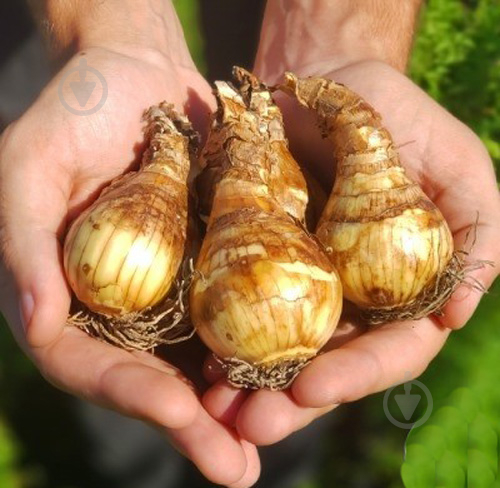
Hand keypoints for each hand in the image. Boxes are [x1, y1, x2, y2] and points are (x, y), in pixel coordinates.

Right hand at [0, 46, 259, 486]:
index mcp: (70, 296)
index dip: (129, 394)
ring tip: (272, 439)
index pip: (89, 364)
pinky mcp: (214, 260)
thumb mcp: (30, 167)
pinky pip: (237, 307)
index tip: (179, 414)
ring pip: (202, 355)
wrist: (135, 74)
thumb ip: (24, 242)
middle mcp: (124, 304)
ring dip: (237, 401)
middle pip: (154, 377)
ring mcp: (172, 286)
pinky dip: (262, 340)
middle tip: (237, 470)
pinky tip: (296, 371)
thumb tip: (35, 324)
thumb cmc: (73, 113)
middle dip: (194, 425)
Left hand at [201, 61, 499, 445]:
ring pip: (274, 345)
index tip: (314, 390)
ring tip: (213, 411)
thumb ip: (475, 236)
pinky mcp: (253, 256)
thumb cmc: (398, 118)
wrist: (325, 80)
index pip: (386, 349)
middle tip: (250, 426)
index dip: (356, 374)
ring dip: (245, 382)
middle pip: (322, 362)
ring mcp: (296, 279)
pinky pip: (234, 300)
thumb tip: (457, 314)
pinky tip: (193, 357)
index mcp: (396, 288)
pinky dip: (218, 331)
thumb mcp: (455, 167)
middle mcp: (346, 296)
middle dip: (288, 400)